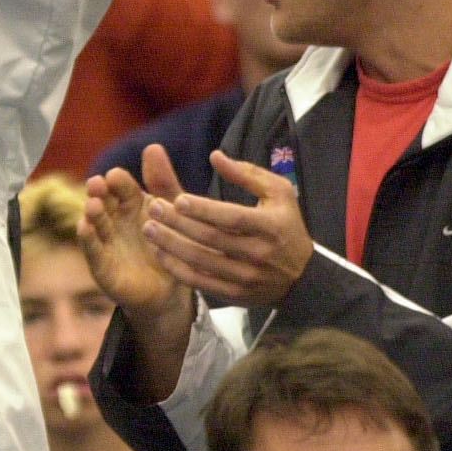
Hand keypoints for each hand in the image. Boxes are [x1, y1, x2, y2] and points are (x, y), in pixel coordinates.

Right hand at [80, 145, 190, 318]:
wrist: (169, 293)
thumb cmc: (170, 247)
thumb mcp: (173, 213)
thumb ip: (163, 182)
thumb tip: (152, 146)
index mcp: (132, 205)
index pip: (122, 188)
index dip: (117, 181)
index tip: (114, 175)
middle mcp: (114, 220)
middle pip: (103, 201)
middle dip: (98, 192)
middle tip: (97, 184)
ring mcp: (105, 243)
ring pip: (95, 224)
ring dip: (92, 214)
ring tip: (93, 205)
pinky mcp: (102, 267)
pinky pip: (93, 252)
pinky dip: (88, 240)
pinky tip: (84, 229)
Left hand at [141, 150, 313, 305]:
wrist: (303, 276)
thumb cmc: (286, 225)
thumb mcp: (279, 194)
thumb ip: (247, 174)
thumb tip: (214, 156)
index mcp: (270, 226)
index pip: (232, 218)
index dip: (204, 210)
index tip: (177, 199)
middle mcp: (259, 253)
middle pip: (212, 239)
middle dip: (179, 223)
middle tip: (153, 208)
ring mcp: (246, 277)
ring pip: (202, 261)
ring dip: (171, 245)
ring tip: (148, 228)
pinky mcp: (236, 294)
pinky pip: (200, 282)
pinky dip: (177, 268)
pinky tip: (160, 253)